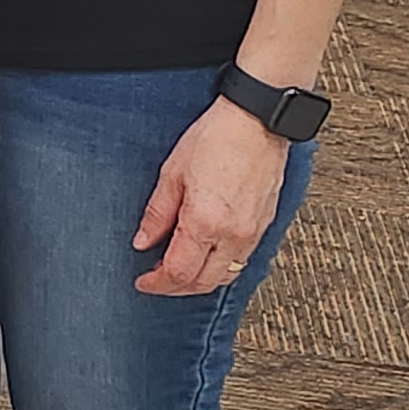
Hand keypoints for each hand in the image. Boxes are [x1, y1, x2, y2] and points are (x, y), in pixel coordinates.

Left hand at [131, 96, 290, 296]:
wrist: (258, 121)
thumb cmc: (218, 138)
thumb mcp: (172, 174)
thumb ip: (157, 213)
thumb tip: (143, 240)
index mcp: (206, 222)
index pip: (178, 272)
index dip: (157, 283)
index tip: (143, 282)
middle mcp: (234, 234)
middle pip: (203, 282)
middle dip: (177, 288)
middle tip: (157, 280)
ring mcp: (253, 232)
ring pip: (226, 275)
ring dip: (201, 280)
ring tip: (179, 271)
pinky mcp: (265, 224)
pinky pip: (243, 260)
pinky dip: (222, 267)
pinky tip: (207, 256)